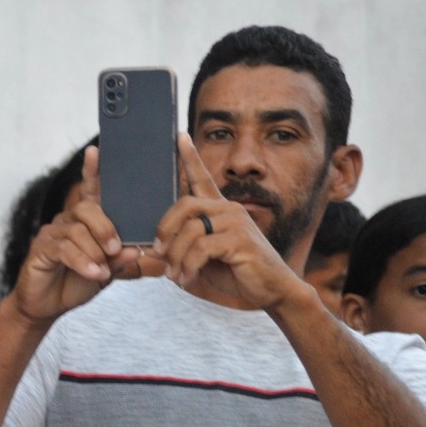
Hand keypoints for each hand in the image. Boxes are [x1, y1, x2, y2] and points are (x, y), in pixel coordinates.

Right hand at [12, 146, 144, 323]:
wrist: (47, 306)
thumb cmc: (76, 283)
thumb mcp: (106, 271)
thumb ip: (119, 259)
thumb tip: (137, 248)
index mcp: (85, 222)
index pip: (90, 191)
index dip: (92, 171)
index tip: (95, 151)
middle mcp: (67, 221)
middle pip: (86, 208)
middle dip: (105, 227)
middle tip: (115, 248)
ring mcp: (52, 233)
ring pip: (77, 230)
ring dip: (94, 251)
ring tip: (103, 270)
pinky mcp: (41, 249)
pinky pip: (64, 248)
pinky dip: (82, 262)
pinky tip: (93, 273)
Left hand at [152, 134, 304, 309]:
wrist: (269, 289)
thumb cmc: (235, 271)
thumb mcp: (204, 256)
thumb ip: (185, 245)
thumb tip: (156, 248)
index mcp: (220, 209)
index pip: (202, 178)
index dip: (190, 157)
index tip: (180, 136)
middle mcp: (229, 209)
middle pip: (184, 205)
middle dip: (165, 230)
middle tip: (159, 253)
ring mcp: (236, 222)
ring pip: (191, 230)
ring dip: (176, 257)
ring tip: (174, 275)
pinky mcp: (240, 239)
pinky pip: (201, 248)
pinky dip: (188, 266)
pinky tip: (187, 278)